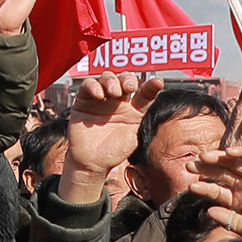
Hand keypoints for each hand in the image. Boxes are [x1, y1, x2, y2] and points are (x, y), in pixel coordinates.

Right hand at [62, 73, 162, 203]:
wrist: (93, 163)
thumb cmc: (114, 152)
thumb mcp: (134, 134)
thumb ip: (142, 114)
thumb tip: (154, 92)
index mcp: (133, 110)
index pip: (144, 92)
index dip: (151, 86)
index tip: (157, 83)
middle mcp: (118, 102)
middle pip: (124, 80)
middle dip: (128, 79)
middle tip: (130, 87)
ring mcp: (101, 100)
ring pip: (107, 78)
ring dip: (112, 80)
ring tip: (114, 92)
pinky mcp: (84, 101)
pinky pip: (87, 85)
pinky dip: (93, 86)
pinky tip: (99, 95)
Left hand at [190, 146, 241, 241]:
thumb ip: (228, 220)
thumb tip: (209, 211)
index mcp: (234, 199)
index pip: (215, 190)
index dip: (203, 188)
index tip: (190, 186)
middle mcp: (241, 184)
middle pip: (218, 173)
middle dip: (203, 168)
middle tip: (188, 165)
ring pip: (231, 162)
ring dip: (217, 157)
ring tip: (203, 156)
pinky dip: (240, 152)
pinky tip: (228, 153)